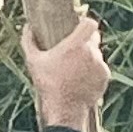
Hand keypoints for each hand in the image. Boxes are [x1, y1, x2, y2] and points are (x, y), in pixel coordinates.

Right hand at [22, 14, 109, 131]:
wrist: (65, 109)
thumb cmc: (47, 83)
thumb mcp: (33, 61)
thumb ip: (29, 41)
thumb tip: (27, 27)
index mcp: (76, 45)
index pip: (90, 24)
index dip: (85, 22)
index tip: (78, 25)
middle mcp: (92, 53)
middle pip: (94, 38)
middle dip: (85, 41)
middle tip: (73, 49)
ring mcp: (101, 65)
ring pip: (97, 54)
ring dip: (88, 57)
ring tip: (74, 68)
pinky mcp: (105, 77)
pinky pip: (100, 68)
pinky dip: (93, 70)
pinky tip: (80, 78)